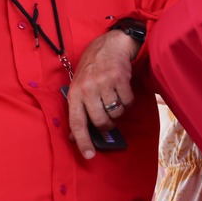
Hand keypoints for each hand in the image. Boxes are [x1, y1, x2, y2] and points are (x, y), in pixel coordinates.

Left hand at [66, 30, 139, 158]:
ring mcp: (104, 83)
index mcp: (75, 92)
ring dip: (118, 111)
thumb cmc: (92, 68)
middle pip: (100, 121)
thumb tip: (74, 137)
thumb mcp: (78, 86)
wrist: (110, 45)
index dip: (82, 141)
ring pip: (115, 113)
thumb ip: (77, 110)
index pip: (76, 122)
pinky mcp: (120, 79)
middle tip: (108, 119)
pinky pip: (128, 102)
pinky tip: (122, 90)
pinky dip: (128, 101)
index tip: (89, 155)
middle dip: (106, 124)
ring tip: (114, 98)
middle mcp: (88, 88)